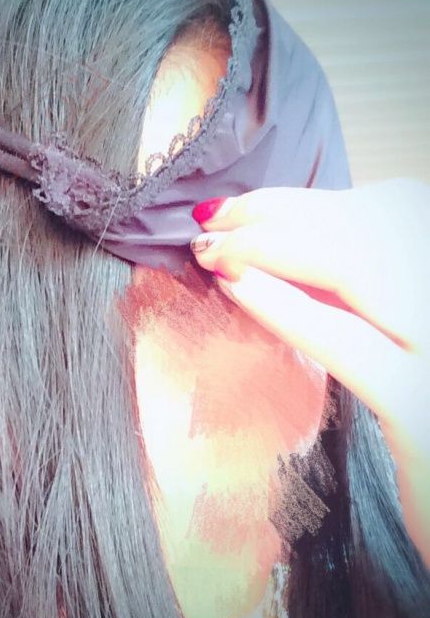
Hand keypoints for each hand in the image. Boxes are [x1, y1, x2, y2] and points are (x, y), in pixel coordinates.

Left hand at [190, 179, 429, 563]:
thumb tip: (274, 247)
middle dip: (274, 216)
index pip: (384, 209)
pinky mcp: (423, 413)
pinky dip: (286, 308)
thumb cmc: (417, 416)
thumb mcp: (394, 339)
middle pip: (367, 229)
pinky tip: (234, 288)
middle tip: (210, 226)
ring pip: (357, 269)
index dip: (302, 200)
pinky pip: (349, 345)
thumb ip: (353, 292)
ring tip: (212, 253)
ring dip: (269, 249)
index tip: (237, 208)